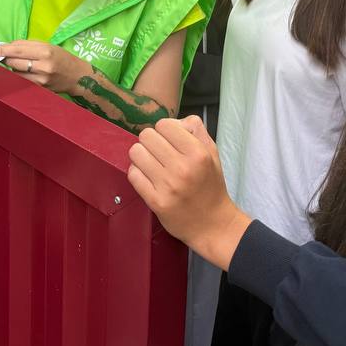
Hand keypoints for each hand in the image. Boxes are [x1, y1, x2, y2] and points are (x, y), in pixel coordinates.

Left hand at [0, 40, 88, 91]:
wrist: (76, 76)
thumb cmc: (61, 57)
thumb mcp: (47, 46)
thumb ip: (27, 45)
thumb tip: (7, 46)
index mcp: (45, 51)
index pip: (17, 50)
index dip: (2, 50)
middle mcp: (43, 66)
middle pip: (14, 62)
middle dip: (6, 58)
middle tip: (3, 56)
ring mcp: (41, 79)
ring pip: (16, 72)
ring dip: (13, 67)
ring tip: (22, 64)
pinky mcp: (39, 88)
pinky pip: (22, 80)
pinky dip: (19, 75)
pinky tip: (24, 72)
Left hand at [126, 117, 250, 270]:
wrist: (213, 224)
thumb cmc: (210, 185)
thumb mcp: (212, 152)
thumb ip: (196, 130)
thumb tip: (175, 121)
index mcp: (198, 153)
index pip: (164, 124)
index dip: (164, 131)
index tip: (169, 141)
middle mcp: (183, 168)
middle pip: (146, 136)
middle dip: (151, 142)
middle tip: (159, 153)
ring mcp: (168, 186)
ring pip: (135, 153)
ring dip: (141, 157)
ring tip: (152, 165)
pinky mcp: (156, 202)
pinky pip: (132, 174)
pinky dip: (137, 173)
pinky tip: (148, 178)